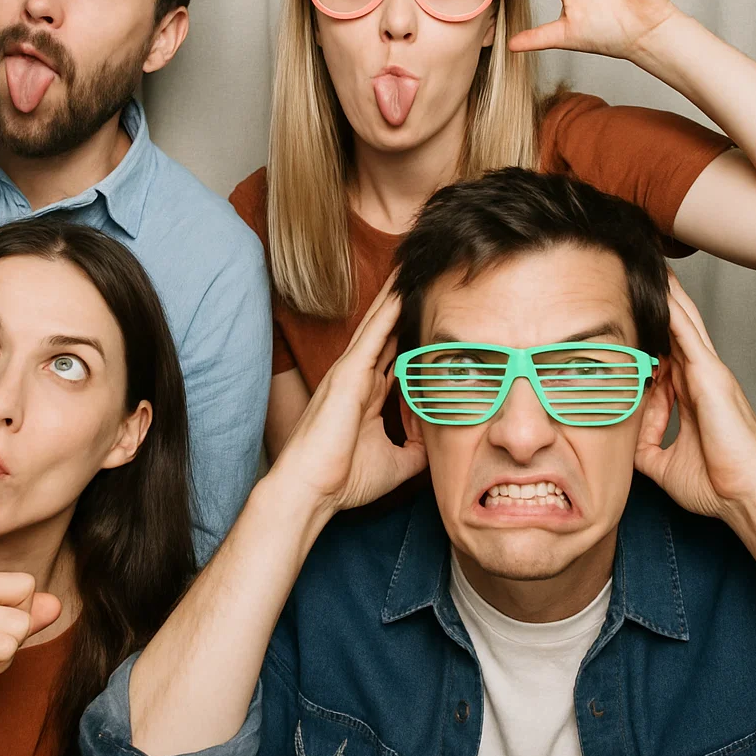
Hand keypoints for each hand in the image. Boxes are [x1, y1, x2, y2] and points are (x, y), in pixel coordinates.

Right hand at [274, 275, 427, 516]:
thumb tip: (444, 440)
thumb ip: (420, 448)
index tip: (428, 315)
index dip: (410, 334)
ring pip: (379, 324)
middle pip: (386, 331)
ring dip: (395, 296)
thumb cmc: (344, 479)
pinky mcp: (348, 372)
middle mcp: (358, 377)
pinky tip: (401, 287)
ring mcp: (351, 371)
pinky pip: (373, 333)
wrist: (312, 489)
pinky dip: (388, 310)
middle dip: (401, 305)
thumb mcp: (396, 463)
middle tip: (420, 273)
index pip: (394, 356)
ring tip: (412, 266)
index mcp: (367, 395)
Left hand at [635, 274, 755, 527]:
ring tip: (651, 269)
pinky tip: (663, 289)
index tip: (625, 320)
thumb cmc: (717, 484)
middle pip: (675, 332)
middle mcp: (699, 380)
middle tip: (639, 277)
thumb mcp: (661, 463)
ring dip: (668, 297)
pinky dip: (675, 311)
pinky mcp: (710, 375)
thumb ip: (640, 445)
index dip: (646, 338)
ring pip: (683, 325)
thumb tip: (617, 436)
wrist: (745, 496)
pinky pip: (688, 335)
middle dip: (660, 306)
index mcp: (690, 397)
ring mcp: (707, 374)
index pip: (663, 358)